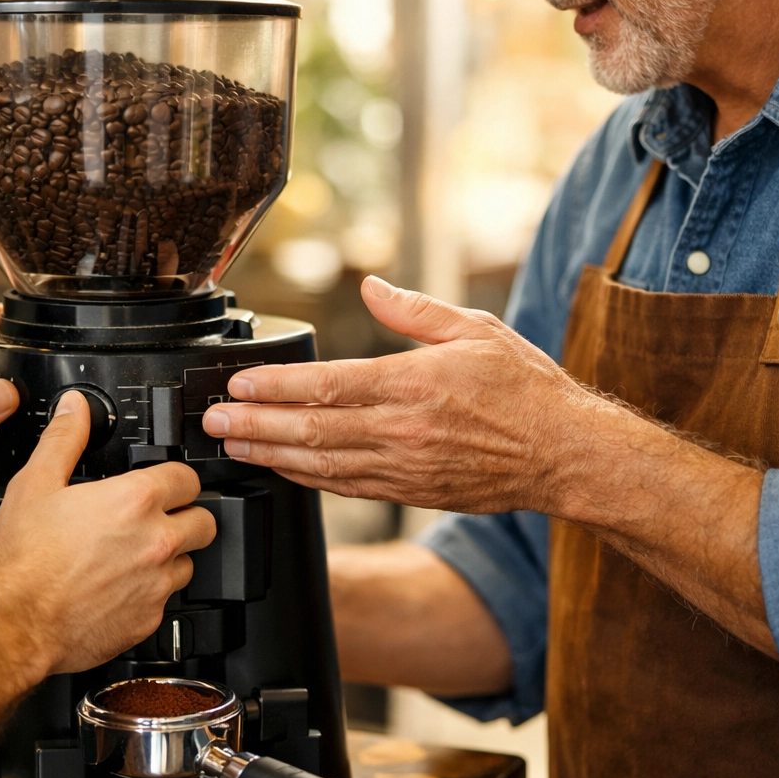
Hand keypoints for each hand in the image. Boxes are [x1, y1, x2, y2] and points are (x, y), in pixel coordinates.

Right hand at [0, 391, 216, 677]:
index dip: (174, 477)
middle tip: (158, 519)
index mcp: (133, 502)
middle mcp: (155, 542)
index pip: (187, 478)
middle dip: (186, 517)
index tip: (163, 483)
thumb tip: (74, 409)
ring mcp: (155, 585)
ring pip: (188, 564)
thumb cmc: (21, 561)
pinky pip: (164, 602)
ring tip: (133, 556)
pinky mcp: (148, 621)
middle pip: (204, 522)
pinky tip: (118, 590)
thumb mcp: (34, 484)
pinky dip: (148, 595)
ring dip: (169, 558)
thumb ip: (63, 440)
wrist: (11, 625)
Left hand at [201, 276, 603, 513]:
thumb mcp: (475, 329)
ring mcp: (403, 468)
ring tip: (232, 445)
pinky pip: (345, 487)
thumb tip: (370, 284)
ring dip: (270, 455)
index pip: (327, 387)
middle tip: (213, 421)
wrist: (565, 455)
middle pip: (311, 431)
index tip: (239, 384)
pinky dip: (306, 479)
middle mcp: (403, 431)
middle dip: (254, 425)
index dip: (276, 387)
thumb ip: (414, 310)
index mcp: (414, 384)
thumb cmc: (526, 390)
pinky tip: (280, 468)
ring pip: (320, 465)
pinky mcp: (409, 492)